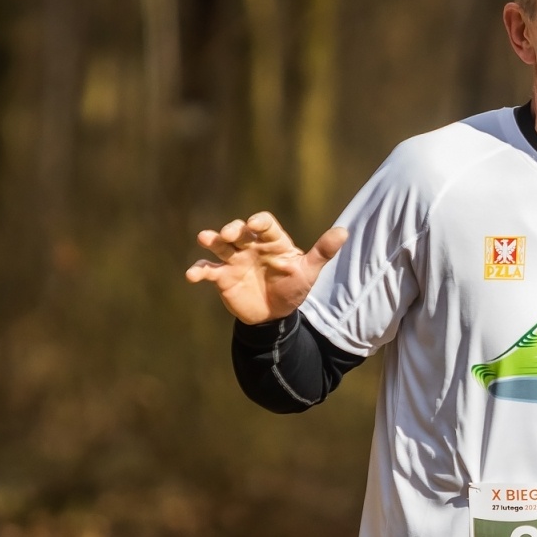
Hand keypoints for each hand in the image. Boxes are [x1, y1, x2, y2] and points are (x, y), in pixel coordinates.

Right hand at [185, 212, 347, 324]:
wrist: (275, 314)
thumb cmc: (293, 286)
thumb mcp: (309, 271)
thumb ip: (323, 252)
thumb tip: (344, 232)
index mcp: (272, 241)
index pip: (265, 225)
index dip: (260, 222)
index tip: (256, 223)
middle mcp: (250, 246)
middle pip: (239, 231)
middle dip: (233, 229)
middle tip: (230, 233)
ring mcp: (234, 260)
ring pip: (220, 245)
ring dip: (211, 240)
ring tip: (205, 238)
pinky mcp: (222, 277)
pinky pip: (208, 271)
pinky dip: (198, 271)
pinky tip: (192, 275)